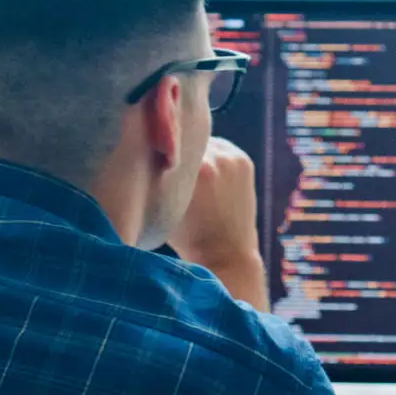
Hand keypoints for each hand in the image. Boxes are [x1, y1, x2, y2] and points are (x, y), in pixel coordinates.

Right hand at [170, 138, 267, 308]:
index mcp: (197, 169)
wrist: (226, 253)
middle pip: (190, 141)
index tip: (157, 154)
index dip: (164, 148)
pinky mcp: (245, 162)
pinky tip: (208, 172)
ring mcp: (234, 159)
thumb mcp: (166, 205)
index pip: (173, 142)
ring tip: (193, 171)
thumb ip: (160, 178)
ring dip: (199, 153)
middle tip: (173, 163)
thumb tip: (150, 153)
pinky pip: (222, 149)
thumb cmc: (189, 236)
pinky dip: (214, 157)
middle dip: (181, 151)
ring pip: (207, 144)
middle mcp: (217, 159)